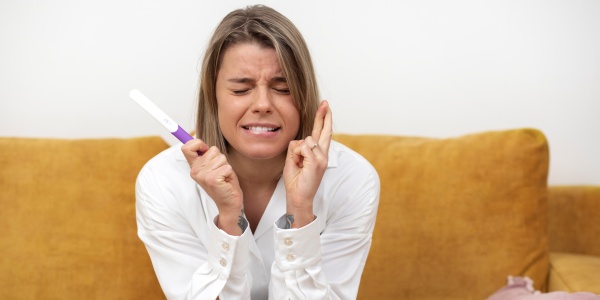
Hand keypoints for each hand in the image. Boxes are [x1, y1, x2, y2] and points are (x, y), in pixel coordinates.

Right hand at [182, 140, 243, 234]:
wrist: (229, 203)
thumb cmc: (224, 183)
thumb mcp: (213, 166)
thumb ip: (207, 155)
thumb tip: (203, 143)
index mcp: (194, 167)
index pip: (187, 147)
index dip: (198, 144)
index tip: (206, 150)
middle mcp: (195, 171)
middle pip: (213, 150)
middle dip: (221, 160)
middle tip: (220, 172)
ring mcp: (203, 176)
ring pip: (221, 158)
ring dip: (226, 167)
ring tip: (223, 177)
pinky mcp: (212, 180)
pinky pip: (226, 167)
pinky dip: (230, 173)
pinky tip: (226, 181)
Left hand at [282, 100, 332, 227]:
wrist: (298, 196)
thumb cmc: (296, 180)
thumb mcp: (293, 159)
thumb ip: (297, 148)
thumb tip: (301, 141)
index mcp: (318, 153)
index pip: (321, 133)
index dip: (323, 119)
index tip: (325, 107)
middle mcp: (323, 154)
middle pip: (323, 130)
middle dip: (323, 116)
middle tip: (325, 103)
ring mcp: (322, 158)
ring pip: (306, 140)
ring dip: (297, 152)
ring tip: (298, 165)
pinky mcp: (317, 162)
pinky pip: (303, 148)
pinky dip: (297, 156)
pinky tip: (299, 166)